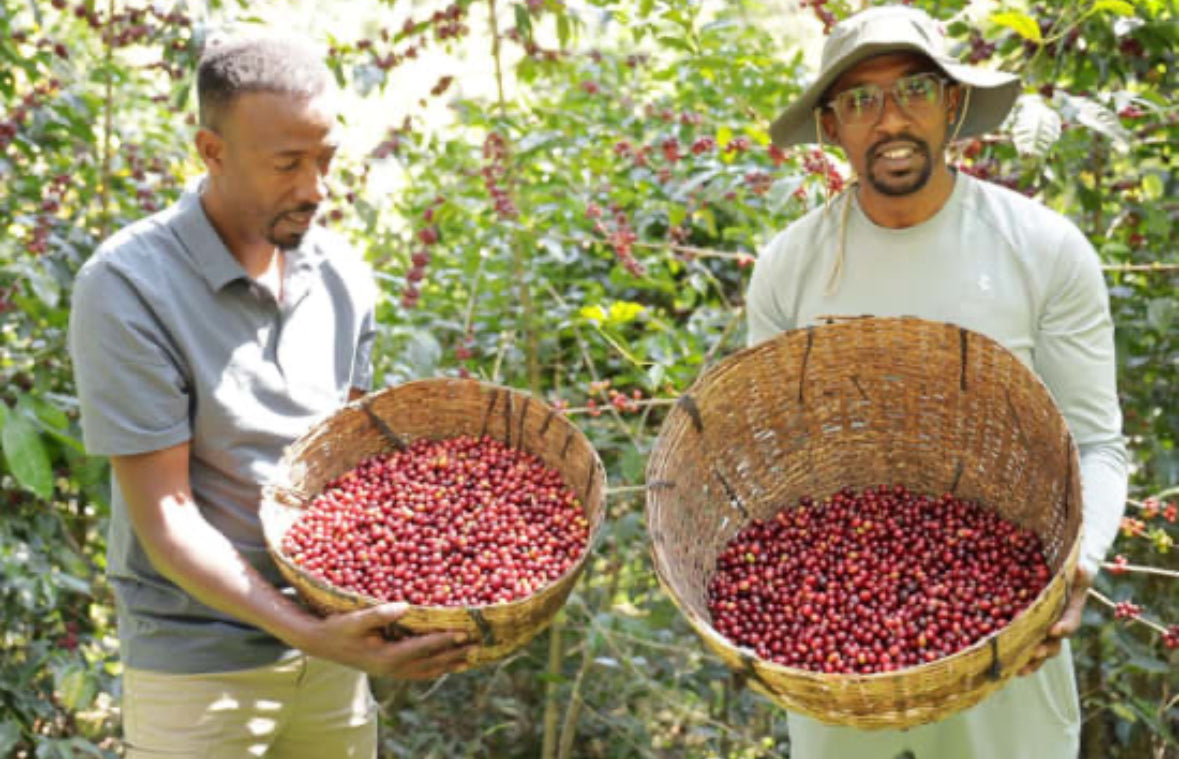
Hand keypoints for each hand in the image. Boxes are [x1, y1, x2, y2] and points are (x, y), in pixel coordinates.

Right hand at [298, 602, 473, 679]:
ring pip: (426, 671)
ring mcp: (389, 672)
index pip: (422, 649)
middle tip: (477, 646)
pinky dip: (434, 669)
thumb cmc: (338, 627)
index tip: (462, 633)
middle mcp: (391, 668)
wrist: (320, 643)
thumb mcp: (355, 619)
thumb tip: (404, 606)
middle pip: (429, 663)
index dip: (443, 641)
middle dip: (453, 654)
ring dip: (448, 665)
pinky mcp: (388, 670)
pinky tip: (445, 664)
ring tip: (470, 659)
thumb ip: (379, 614)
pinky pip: (417, 672)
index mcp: (385, 656)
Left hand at [1019, 566, 1090, 676]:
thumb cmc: (1062, 572)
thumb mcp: (1072, 569)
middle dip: (1044, 650)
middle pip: (1054, 643)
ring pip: (1038, 651)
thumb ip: (1078, 571)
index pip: (1071, 622)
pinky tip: (1005, 664)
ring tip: (1019, 669)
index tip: (1054, 630)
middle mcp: (1056, 626)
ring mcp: (1041, 633)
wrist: (1051, 573)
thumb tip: (1082, 567)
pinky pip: (1022, 647)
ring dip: (1031, 662)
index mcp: (1069, 611)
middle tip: (1034, 653)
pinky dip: (1015, 657)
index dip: (1064, 628)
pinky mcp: (1026, 633)